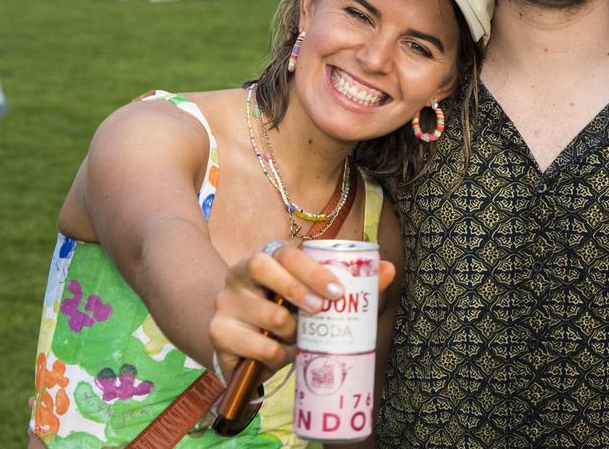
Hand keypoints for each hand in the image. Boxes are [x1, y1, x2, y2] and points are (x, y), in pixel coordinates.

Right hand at [207, 244, 395, 380]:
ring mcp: (225, 302)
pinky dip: (273, 353)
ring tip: (298, 338)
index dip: (312, 270)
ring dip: (289, 330)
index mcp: (267, 259)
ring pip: (263, 313)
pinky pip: (251, 344)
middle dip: (297, 289)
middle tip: (321, 311)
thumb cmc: (289, 315)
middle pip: (262, 267)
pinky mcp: (217, 332)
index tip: (338, 292)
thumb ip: (353, 283)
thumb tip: (390, 268)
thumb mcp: (317, 300)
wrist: (245, 347)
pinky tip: (280, 354)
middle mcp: (240, 274)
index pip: (285, 253)